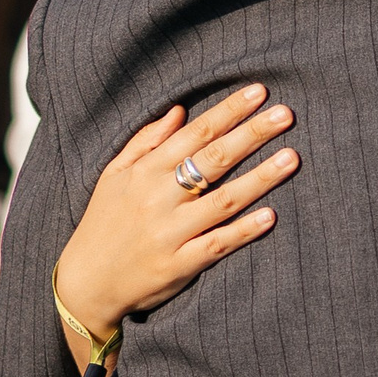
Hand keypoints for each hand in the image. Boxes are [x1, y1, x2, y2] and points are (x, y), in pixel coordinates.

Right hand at [52, 83, 297, 345]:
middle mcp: (158, 199)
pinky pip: (218, 244)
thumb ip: (146, 141)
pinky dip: (245, 230)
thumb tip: (180, 110)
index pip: (195, 134)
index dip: (229, 111)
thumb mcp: (113, 175)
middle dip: (252, 134)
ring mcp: (170, 233)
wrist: (85, 284)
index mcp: (144, 172)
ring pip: (224, 200)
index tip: (259, 92)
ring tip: (292, 157)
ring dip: (261, 177)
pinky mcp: (179, 265)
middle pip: (214, 159)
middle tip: (286, 115)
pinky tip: (271, 216)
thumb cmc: (103, 223)